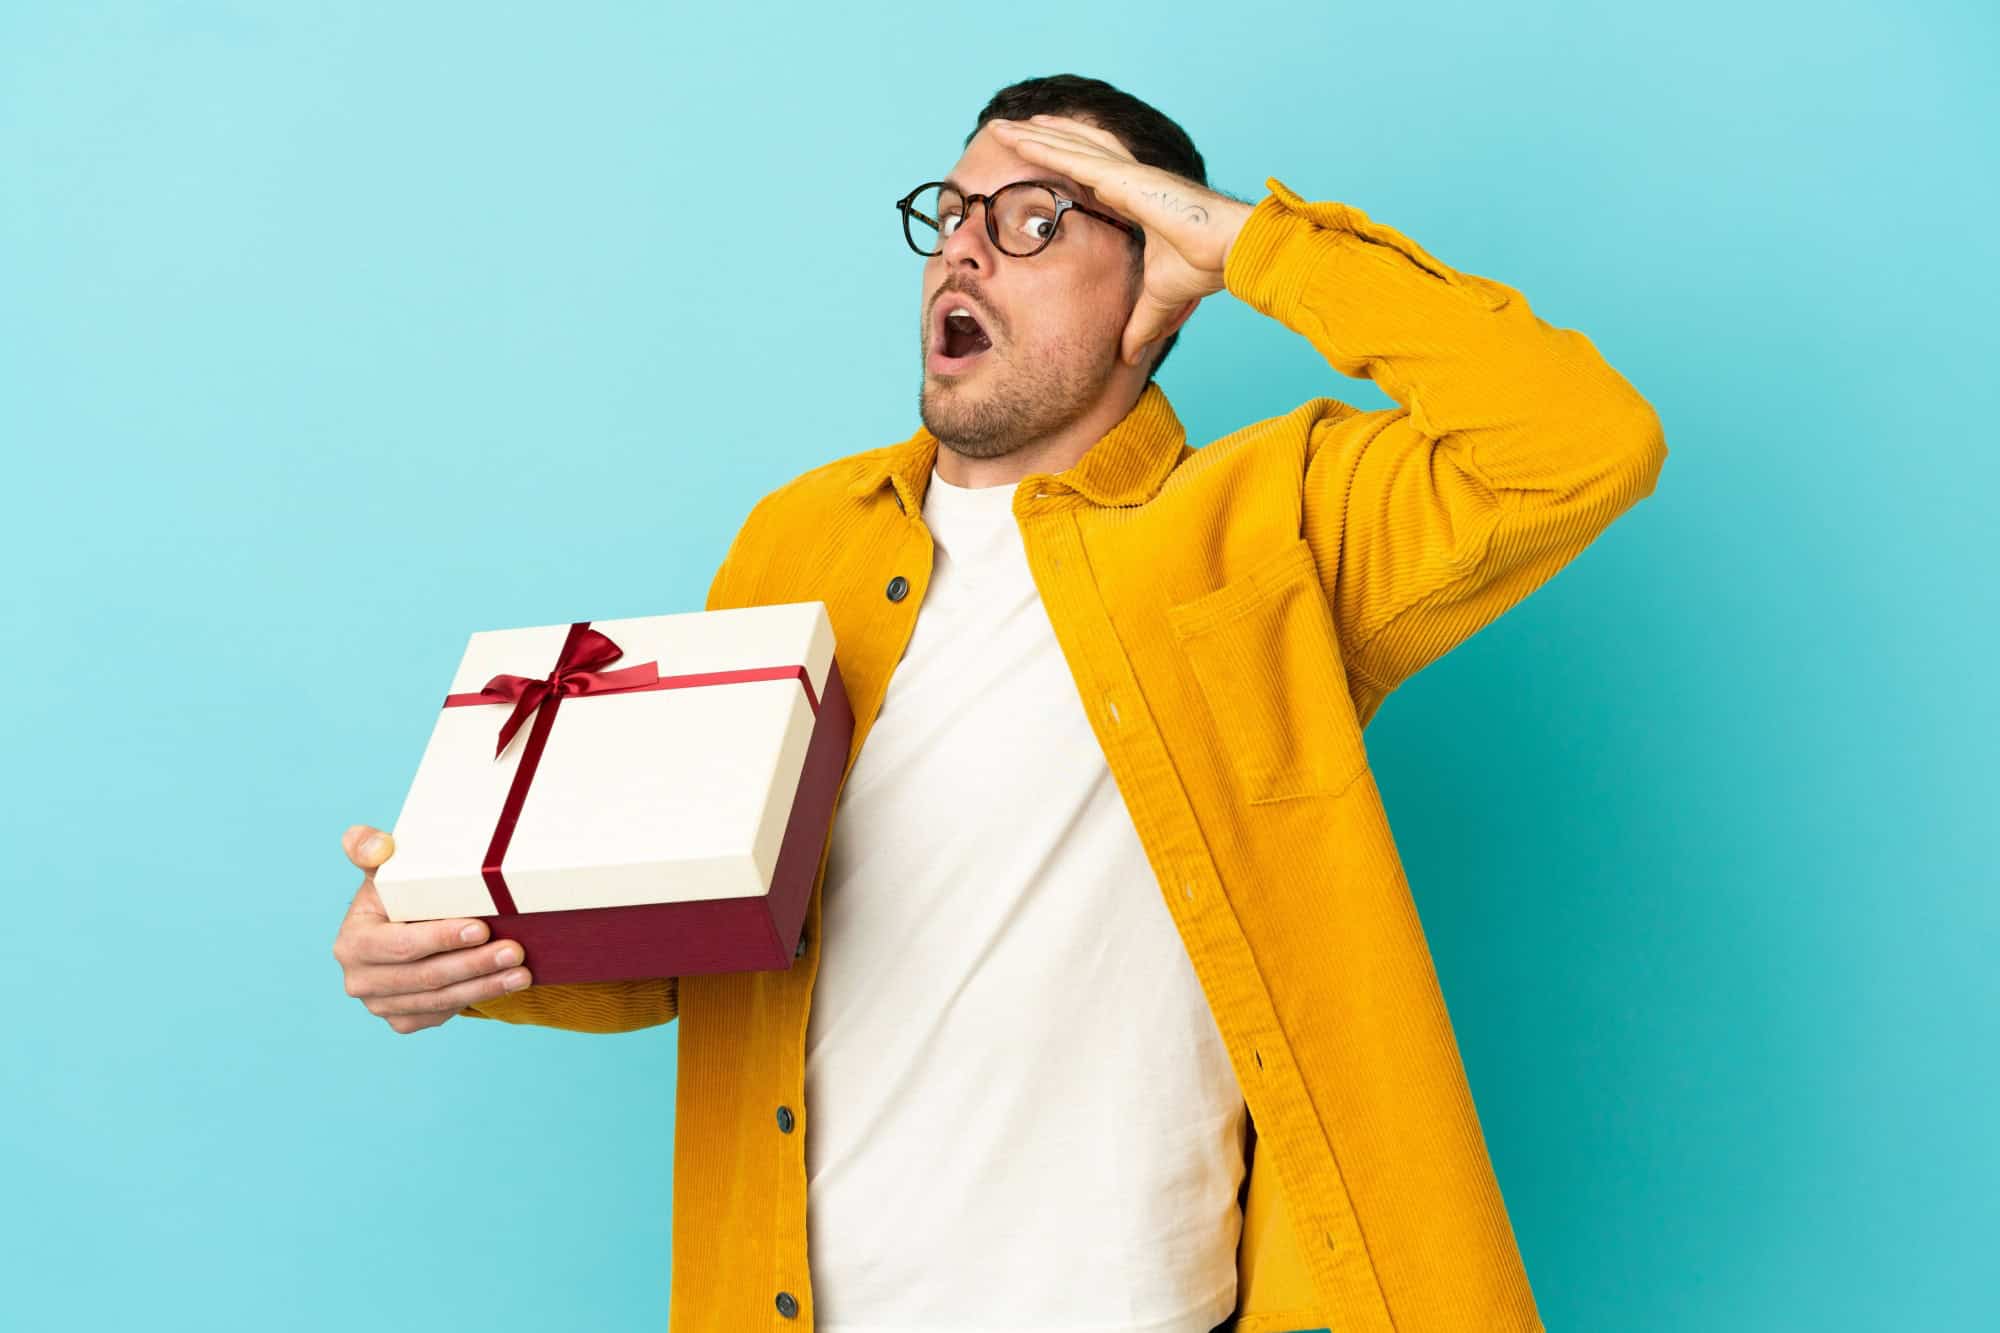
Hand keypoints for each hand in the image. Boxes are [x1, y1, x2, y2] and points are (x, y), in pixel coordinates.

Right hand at [331, 823, 532, 1033]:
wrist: (402, 927)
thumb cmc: (399, 894)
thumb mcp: (387, 869)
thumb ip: (371, 849)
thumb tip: (380, 845)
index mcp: (353, 942)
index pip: (401, 945)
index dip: (441, 938)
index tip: (481, 929)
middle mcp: (360, 979)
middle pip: (425, 977)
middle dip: (474, 964)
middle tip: (515, 951)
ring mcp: (380, 1004)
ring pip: (439, 999)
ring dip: (484, 986)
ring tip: (521, 973)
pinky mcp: (402, 1019)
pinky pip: (441, 1014)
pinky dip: (476, 998)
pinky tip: (505, 984)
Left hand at [987, 114, 1255, 366]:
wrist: (1228, 249)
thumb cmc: (1204, 265)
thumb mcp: (1160, 300)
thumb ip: (1140, 325)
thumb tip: (1129, 357)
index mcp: (1131, 200)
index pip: (1084, 178)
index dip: (1058, 165)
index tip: (1033, 159)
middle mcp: (1124, 180)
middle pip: (1069, 154)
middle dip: (1037, 141)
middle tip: (1004, 132)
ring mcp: (1122, 173)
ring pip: (1065, 147)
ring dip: (1030, 136)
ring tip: (999, 126)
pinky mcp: (1121, 176)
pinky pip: (1070, 157)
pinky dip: (1042, 145)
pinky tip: (1018, 135)